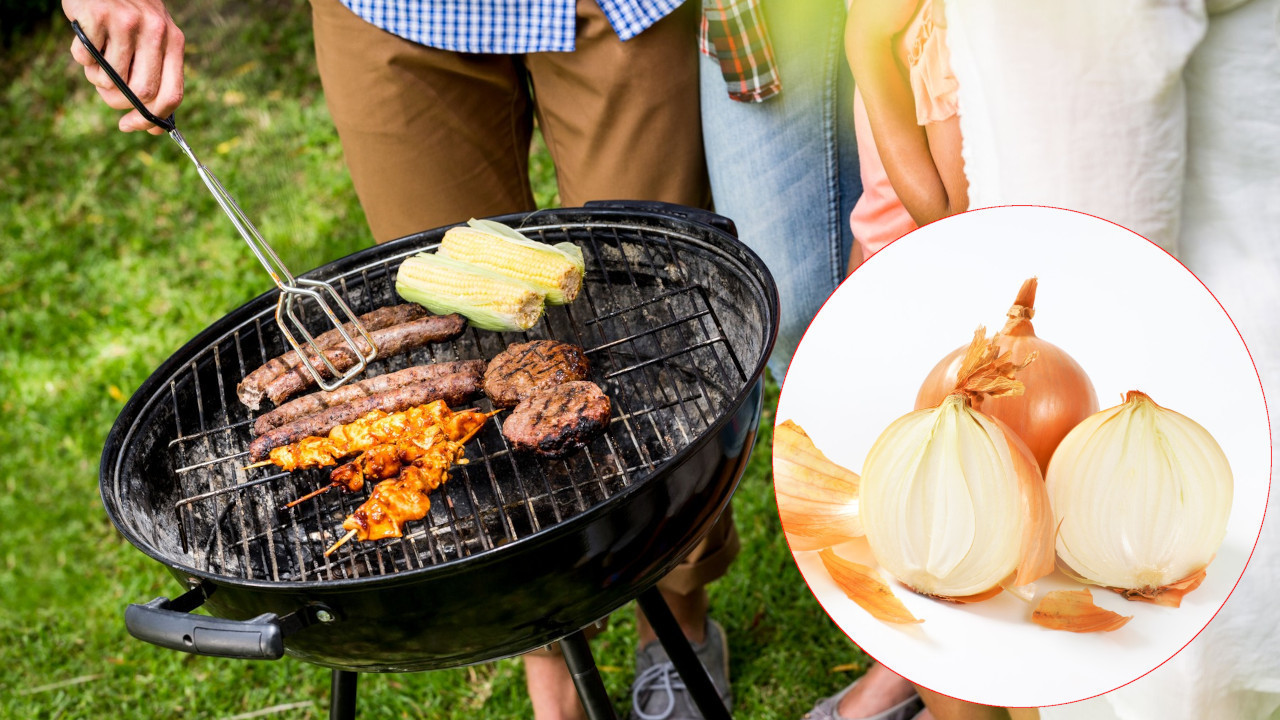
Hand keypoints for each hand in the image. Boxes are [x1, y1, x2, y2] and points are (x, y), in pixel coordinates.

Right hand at [62, 0, 184, 133]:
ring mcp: (127, 23)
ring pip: (110, 79)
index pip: (172, 94)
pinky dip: (81, 58)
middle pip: (142, 94)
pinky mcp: (98, 16)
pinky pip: (85, 59)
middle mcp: (156, 31)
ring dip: (96, 77)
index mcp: (174, 41)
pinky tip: (86, 39)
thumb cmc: (125, 15)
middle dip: (119, 103)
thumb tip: (149, 124)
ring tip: (97, 56)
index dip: (152, 119)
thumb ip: (153, 72)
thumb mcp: (151, 37)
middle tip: (107, 93)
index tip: (131, 126)